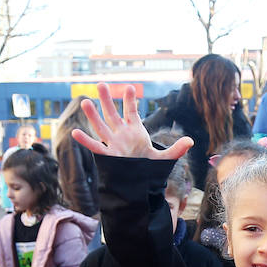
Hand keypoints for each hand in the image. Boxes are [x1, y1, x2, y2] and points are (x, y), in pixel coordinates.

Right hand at [73, 84, 192, 159]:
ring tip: (85, 100)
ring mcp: (113, 143)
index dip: (130, 100)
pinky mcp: (108, 156)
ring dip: (93, 115)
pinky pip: (95, 147)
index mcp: (135, 131)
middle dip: (108, 100)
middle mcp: (122, 134)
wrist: (138, 183)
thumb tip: (191, 141)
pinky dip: (86, 141)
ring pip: (101, 126)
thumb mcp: (163, 159)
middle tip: (102, 84)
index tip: (130, 88)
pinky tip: (75, 132)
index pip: (131, 112)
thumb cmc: (147, 168)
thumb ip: (176, 150)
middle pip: (113, 114)